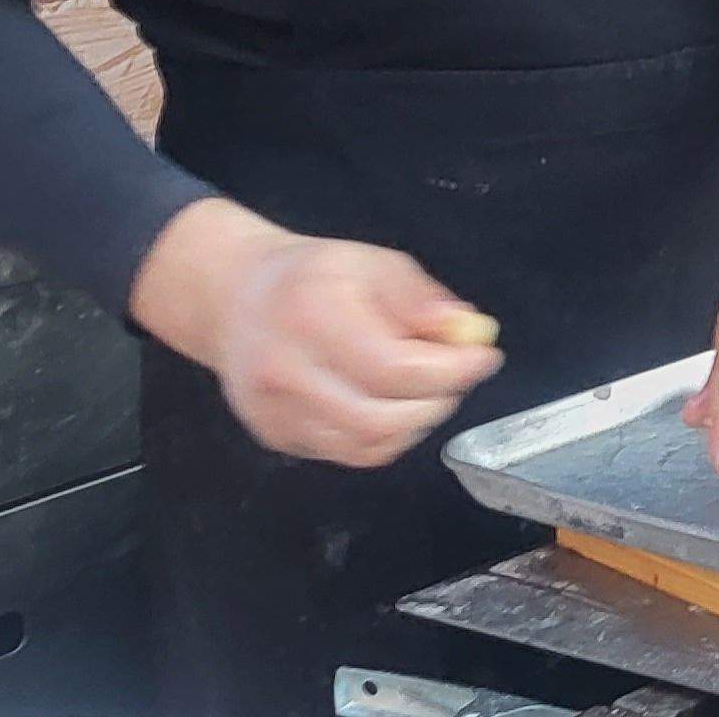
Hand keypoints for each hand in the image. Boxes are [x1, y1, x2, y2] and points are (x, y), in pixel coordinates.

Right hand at [129, 198, 503, 468]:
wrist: (235, 299)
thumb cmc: (309, 277)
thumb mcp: (371, 264)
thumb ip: (421, 299)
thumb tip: (467, 331)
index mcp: (308, 316)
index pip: (394, 369)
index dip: (451, 370)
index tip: (483, 356)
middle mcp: (284, 371)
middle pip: (381, 418)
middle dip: (438, 401)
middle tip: (457, 375)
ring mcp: (275, 412)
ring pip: (368, 445)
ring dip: (416, 422)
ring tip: (426, 388)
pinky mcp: (276, 436)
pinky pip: (348, 453)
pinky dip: (386, 436)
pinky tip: (393, 405)